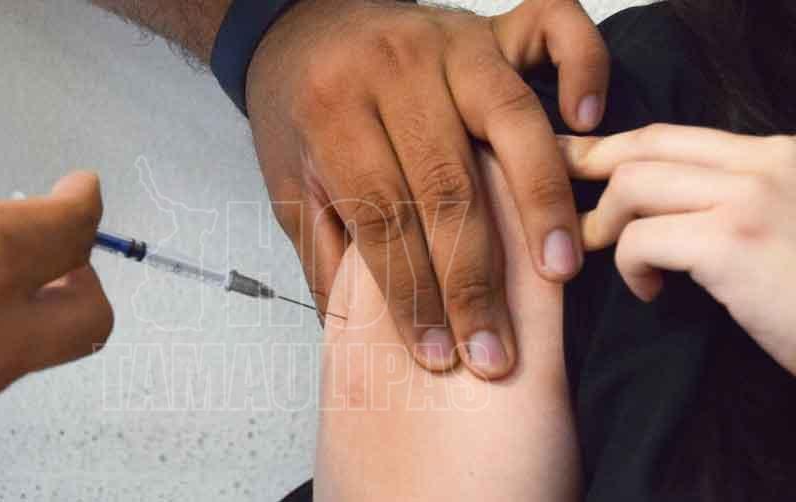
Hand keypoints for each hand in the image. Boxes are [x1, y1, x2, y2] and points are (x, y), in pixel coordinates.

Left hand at [245, 0, 607, 377]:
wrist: (295, 26)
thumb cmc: (296, 111)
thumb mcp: (288, 184)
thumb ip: (325, 254)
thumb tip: (357, 337)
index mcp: (332, 113)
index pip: (383, 217)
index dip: (412, 293)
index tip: (438, 352)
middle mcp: (394, 71)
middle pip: (446, 186)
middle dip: (472, 280)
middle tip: (494, 349)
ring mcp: (447, 42)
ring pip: (509, 123)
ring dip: (539, 203)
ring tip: (558, 270)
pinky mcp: (486, 25)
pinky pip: (552, 27)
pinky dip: (583, 67)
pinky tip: (585, 123)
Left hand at [563, 124, 795, 375]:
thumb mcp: (782, 234)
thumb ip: (731, 209)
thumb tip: (658, 211)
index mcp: (779, 158)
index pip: (676, 135)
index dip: (614, 144)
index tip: (573, 157)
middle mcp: (768, 164)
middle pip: (645, 146)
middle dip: (584, 163)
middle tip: (546, 184)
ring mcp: (753, 198)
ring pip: (634, 185)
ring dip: (605, 223)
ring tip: (608, 254)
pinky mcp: (735, 242)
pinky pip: (642, 237)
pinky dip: (631, 265)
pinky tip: (650, 293)